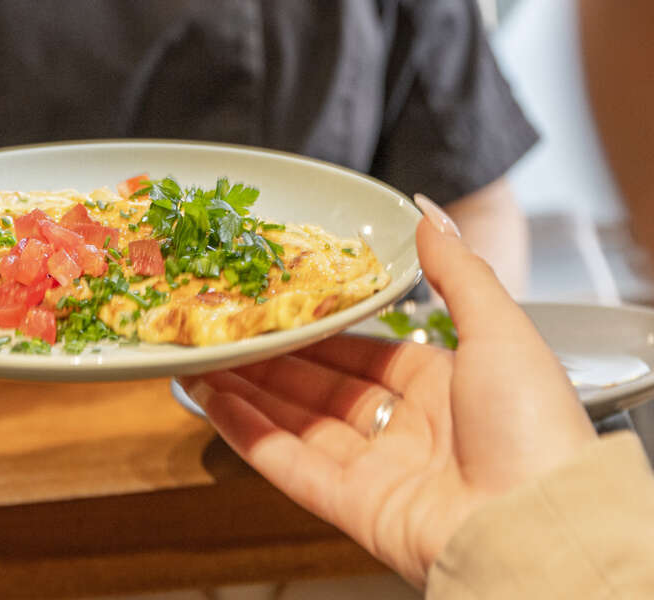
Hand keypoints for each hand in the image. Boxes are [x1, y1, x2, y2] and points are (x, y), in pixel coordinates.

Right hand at [179, 195, 595, 587]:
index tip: (277, 303)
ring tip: (201, 360)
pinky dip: (246, 432)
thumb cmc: (532, 428)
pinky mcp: (352, 507)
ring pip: (296, 422)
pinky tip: (212, 401)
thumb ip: (458, 270)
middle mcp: (409, 431)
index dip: (318, 329)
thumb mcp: (502, 329)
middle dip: (271, 359)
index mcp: (445, 388)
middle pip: (322, 387)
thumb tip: (427, 212)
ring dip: (247, 391)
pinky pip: (288, 463)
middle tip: (226, 328)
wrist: (539, 528)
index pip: (366, 353)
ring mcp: (377, 472)